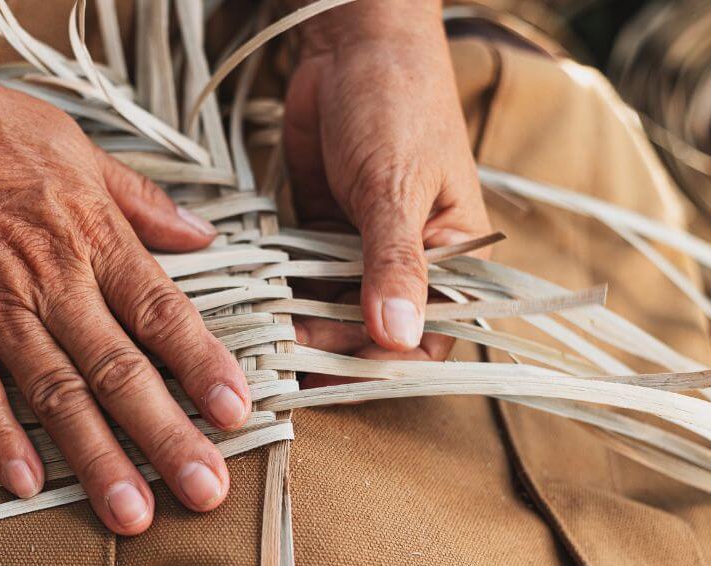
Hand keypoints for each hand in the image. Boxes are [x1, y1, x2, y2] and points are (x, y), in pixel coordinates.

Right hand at [0, 47, 249, 534]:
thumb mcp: (76, 145)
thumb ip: (141, 200)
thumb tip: (201, 234)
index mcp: (94, 236)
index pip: (162, 312)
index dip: (202, 365)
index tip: (236, 413)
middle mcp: (52, 280)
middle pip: (119, 370)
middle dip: (166, 436)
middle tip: (205, 493)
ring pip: (55, 394)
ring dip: (96, 457)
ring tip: (131, 514)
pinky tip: (28, 485)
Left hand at [283, 0, 489, 363]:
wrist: (350, 43)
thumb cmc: (398, 103)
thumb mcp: (396, 186)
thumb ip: (394, 263)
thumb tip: (398, 337)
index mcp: (454, 256)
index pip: (430, 335)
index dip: (387, 365)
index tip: (339, 377)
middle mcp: (409, 263)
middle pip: (373, 334)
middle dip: (333, 348)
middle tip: (287, 361)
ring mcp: (360, 251)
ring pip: (332, 311)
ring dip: (302, 327)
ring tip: (265, 343)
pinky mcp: (320, 235)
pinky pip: (301, 280)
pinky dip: (281, 296)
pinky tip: (255, 312)